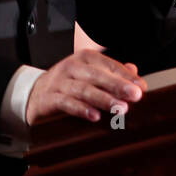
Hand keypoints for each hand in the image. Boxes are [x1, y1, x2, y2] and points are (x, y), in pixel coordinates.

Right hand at [26, 50, 146, 125]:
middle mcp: (72, 67)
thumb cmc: (68, 83)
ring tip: (120, 108)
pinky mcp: (50, 98)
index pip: (109, 64)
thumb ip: (111, 73)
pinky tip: (94, 116)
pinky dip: (81, 109)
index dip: (126, 75)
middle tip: (135, 95)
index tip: (141, 87)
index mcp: (85, 59)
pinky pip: (67, 103)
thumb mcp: (89, 74)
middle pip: (97, 75)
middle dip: (118, 85)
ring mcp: (60, 82)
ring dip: (104, 99)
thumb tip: (134, 71)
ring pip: (84, 89)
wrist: (34, 93)